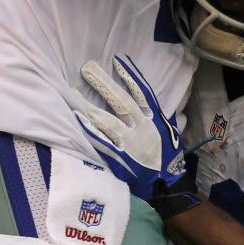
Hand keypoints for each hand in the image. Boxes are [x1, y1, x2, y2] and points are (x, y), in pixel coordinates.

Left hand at [77, 55, 200, 215]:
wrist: (166, 184)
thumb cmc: (168, 156)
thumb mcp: (169, 132)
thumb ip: (160, 116)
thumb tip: (151, 101)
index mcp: (155, 119)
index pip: (141, 92)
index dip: (130, 76)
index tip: (117, 60)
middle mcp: (141, 127)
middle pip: (120, 101)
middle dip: (104, 84)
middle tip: (87, 68)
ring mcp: (128, 142)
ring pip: (107, 120)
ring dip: (90, 105)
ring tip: (73, 91)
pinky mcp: (118, 156)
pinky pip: (100, 140)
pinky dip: (89, 129)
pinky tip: (77, 118)